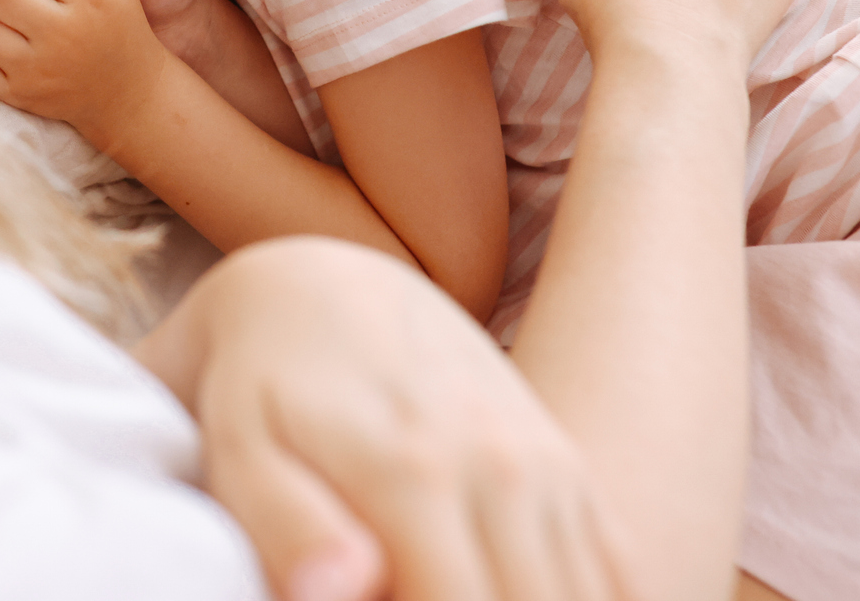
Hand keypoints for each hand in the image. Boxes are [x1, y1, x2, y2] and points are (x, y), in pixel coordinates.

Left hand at [138, 237, 627, 600]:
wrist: (322, 289)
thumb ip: (285, 527)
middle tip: (408, 595)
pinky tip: (512, 592)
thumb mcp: (241, 448)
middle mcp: (503, 467)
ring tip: (446, 587)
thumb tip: (343, 590)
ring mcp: (549, 464)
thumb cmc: (260, 386)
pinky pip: (617, 574)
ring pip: (583, 600)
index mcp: (415, 474)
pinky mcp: (571, 467)